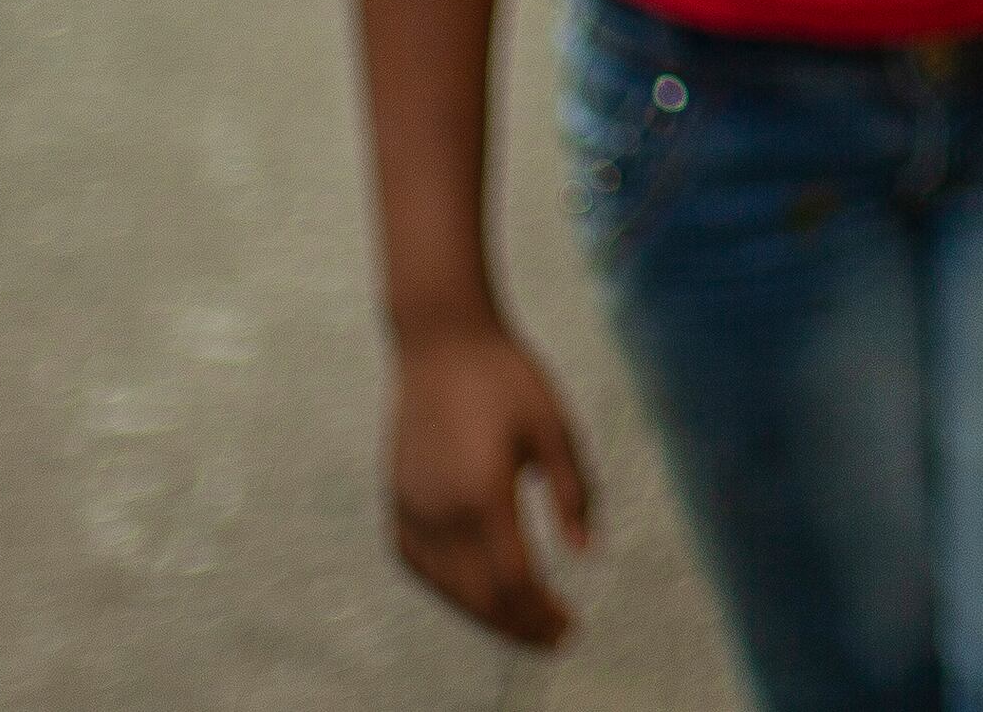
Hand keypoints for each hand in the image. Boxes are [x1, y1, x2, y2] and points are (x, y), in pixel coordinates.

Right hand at [385, 319, 592, 647]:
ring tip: (524, 625)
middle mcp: (440, 513)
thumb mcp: (556, 428)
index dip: (541, 615)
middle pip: (479, 598)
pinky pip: (421, 568)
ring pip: (447, 590)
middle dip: (519, 627)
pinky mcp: (396, 504)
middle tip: (555, 639)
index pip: (514, 581)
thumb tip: (586, 553)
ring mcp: (411, 511)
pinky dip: (450, 592)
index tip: (570, 628)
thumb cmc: (508, 377)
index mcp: (483, 495)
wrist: (441, 342)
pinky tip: (477, 595)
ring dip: (486, 616)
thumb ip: (575, 492)